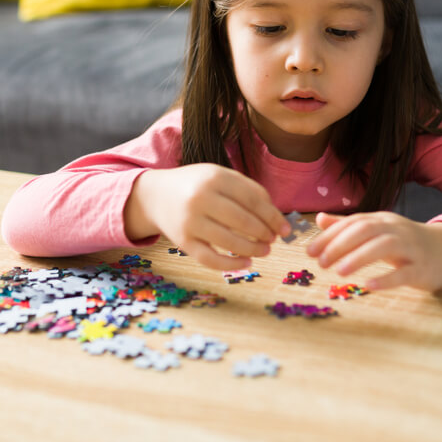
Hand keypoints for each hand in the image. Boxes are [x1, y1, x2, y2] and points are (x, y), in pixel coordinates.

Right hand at [126, 164, 290, 270]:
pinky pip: (210, 259)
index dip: (273, 216)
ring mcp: (190, 221)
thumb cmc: (196, 185)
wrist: (156, 195)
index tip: (285, 228)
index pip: (253, 199)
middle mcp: (200, 198)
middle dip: (264, 233)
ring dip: (252, 249)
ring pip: (229, 242)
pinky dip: (231, 265)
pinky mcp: (182, 242)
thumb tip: (276, 218)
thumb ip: (247, 190)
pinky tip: (246, 262)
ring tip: (264, 250)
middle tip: (274, 239)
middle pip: (243, 220)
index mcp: (214, 177)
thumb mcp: (219, 176)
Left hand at [307, 211, 441, 291]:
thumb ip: (349, 225)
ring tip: (339, 272)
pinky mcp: (422, 269)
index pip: (353, 223)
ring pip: (384, 247)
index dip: (329, 236)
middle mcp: (395, 230)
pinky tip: (368, 285)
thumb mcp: (378, 229)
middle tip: (320, 263)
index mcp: (382, 221)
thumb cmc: (406, 241)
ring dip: (359, 258)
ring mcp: (411, 248)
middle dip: (340, 245)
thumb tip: (319, 219)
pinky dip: (386, 278)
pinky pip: (403, 272)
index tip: (309, 251)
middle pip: (365, 231)